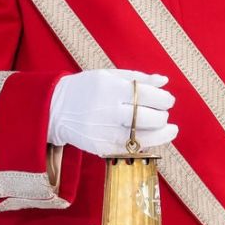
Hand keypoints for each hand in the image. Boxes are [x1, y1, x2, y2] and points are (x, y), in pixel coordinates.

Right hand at [47, 69, 176, 155]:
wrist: (55, 109)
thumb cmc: (87, 88)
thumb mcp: (109, 76)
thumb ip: (138, 78)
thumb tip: (165, 81)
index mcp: (111, 88)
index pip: (148, 95)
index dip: (164, 99)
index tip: (169, 100)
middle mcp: (108, 111)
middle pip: (149, 119)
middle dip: (162, 116)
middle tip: (164, 114)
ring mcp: (104, 131)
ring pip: (143, 138)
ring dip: (162, 134)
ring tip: (170, 130)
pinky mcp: (101, 147)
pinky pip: (130, 148)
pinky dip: (144, 143)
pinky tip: (149, 138)